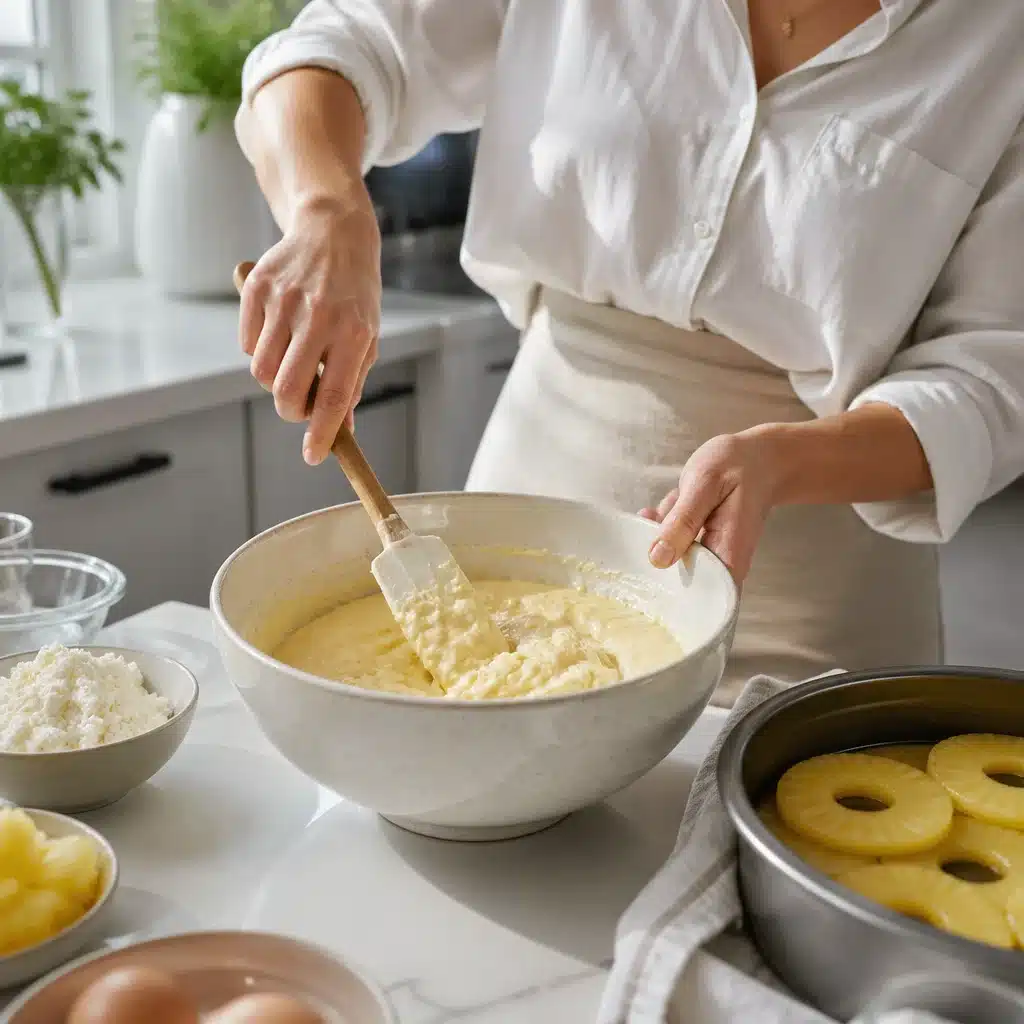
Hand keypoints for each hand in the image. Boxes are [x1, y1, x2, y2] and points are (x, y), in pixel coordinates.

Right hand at [238, 191, 380, 464]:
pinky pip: (246, 343)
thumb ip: (351, 384)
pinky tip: (279, 332)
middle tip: (299, 409)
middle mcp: (319, 316)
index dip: (321, 432)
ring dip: (273, 380)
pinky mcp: (257, 287)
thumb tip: (340, 433)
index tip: (313, 455)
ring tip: (292, 362)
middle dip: (291, 411)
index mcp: (354, 333)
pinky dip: (258, 349)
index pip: (334, 397)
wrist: (334, 232)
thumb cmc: (355, 295)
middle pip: (288, 390)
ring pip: (261, 371)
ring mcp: (284, 300)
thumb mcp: (367, 337)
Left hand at [640, 433, 780, 583]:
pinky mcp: (699, 543)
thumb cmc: (739, 467)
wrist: (760, 457)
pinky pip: (672, 541)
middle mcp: (719, 564)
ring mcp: (708, 554)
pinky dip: (665, 522)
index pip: (699, 599)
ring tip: (675, 502)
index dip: (670, 598)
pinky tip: (674, 502)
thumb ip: (683, 521)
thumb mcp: (705, 485)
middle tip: (652, 524)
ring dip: (660, 531)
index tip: (646, 580)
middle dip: (656, 552)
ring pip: (669, 557)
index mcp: (727, 559)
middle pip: (677, 580)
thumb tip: (658, 559)